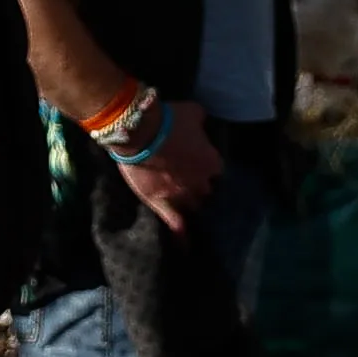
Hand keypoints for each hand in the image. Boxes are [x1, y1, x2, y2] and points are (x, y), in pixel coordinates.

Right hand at [115, 101, 215, 231]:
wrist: (140, 131)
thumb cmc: (168, 119)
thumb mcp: (193, 112)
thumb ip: (201, 122)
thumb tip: (202, 123)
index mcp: (212, 162)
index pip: (216, 170)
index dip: (208, 167)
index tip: (201, 164)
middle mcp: (201, 183)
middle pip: (206, 191)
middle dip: (201, 187)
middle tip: (190, 181)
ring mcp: (182, 196)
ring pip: (193, 206)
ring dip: (191, 204)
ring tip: (186, 205)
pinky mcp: (162, 204)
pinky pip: (176, 224)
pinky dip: (181, 234)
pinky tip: (185, 244)